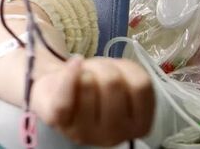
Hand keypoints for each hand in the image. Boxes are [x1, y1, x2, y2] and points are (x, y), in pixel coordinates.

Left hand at [31, 56, 154, 146]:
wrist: (60, 91)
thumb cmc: (97, 86)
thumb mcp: (124, 79)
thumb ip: (132, 76)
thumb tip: (113, 74)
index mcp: (138, 126)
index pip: (140, 85)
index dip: (127, 69)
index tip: (118, 71)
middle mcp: (114, 136)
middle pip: (114, 82)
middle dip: (103, 68)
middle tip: (96, 73)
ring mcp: (85, 132)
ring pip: (88, 83)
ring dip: (84, 70)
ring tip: (81, 76)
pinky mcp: (58, 122)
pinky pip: (64, 97)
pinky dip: (69, 75)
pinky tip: (74, 63)